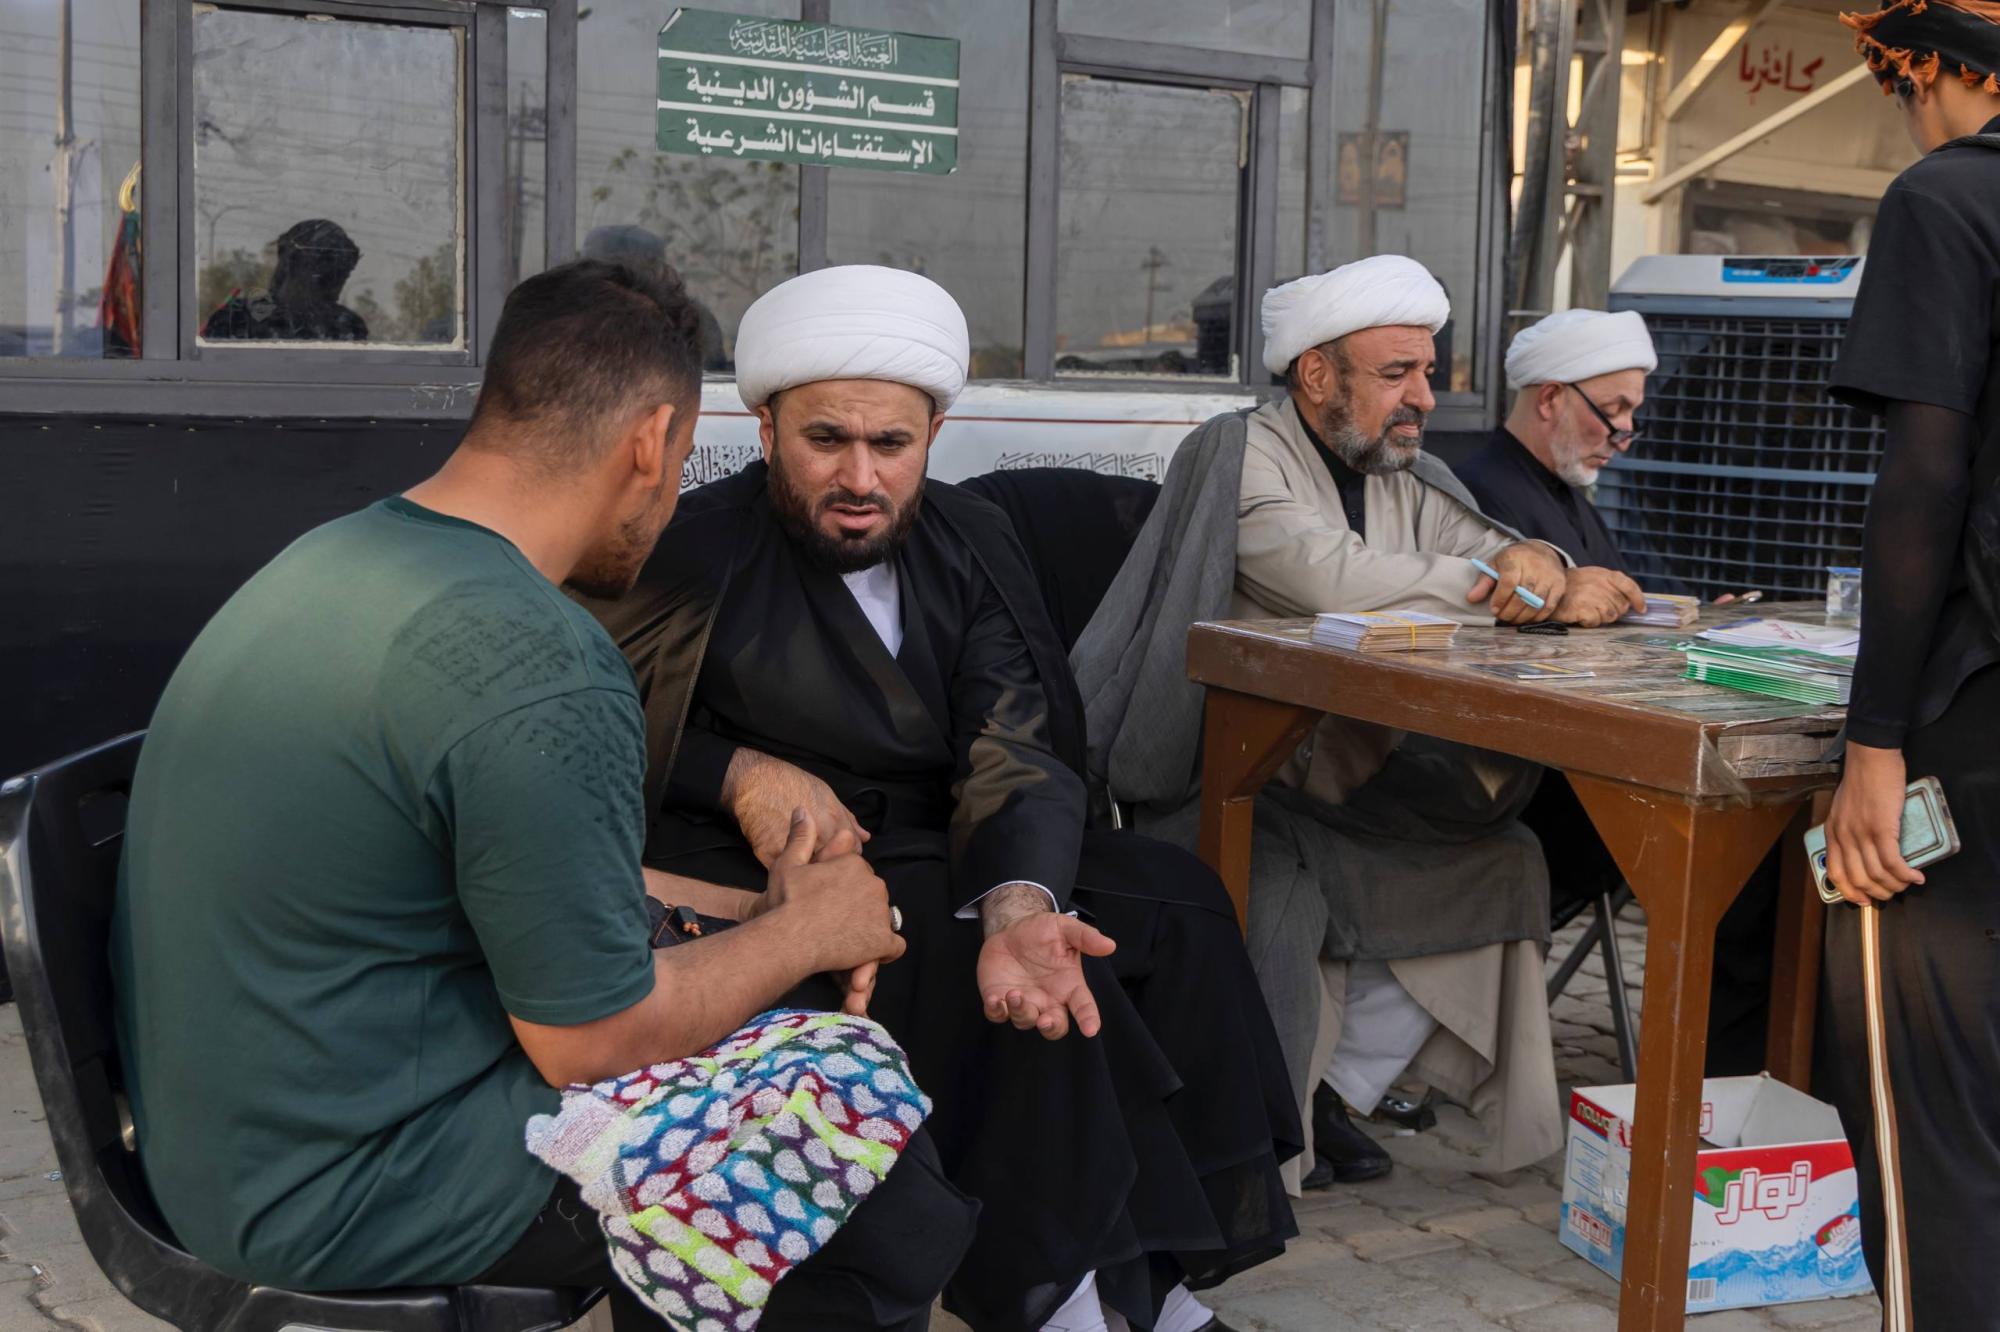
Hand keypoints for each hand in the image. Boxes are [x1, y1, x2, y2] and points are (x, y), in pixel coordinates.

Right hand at [724, 748, 868, 867]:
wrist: (756, 780)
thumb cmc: (792, 783)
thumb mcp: (826, 794)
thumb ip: (847, 818)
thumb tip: (865, 837)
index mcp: (834, 824)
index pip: (853, 854)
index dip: (847, 858)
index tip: (840, 859)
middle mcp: (818, 839)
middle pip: (834, 867)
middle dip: (832, 870)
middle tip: (825, 869)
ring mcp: (795, 850)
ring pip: (811, 876)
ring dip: (812, 877)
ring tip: (808, 873)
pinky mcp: (772, 858)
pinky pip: (787, 877)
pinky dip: (791, 877)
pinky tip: (790, 871)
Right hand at [766, 809, 903, 1008]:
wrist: (788, 938)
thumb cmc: (786, 902)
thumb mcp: (788, 864)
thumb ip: (801, 836)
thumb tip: (803, 810)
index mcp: (854, 864)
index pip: (859, 874)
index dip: (843, 888)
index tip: (827, 901)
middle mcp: (873, 884)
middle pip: (873, 895)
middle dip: (858, 906)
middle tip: (833, 921)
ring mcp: (880, 913)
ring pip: (883, 918)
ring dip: (868, 927)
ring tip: (843, 938)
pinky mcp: (882, 940)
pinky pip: (894, 946)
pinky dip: (883, 951)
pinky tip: (865, 954)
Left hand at [976, 912, 1116, 1039]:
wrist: (1010, 928)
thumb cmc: (1042, 932)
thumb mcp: (1064, 928)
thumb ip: (1085, 937)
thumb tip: (1110, 945)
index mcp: (1069, 986)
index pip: (1084, 1007)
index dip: (1089, 1019)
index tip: (1091, 1029)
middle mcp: (1048, 1000)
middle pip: (1055, 1027)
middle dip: (1051, 1028)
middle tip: (1045, 1020)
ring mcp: (1024, 1003)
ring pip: (1025, 1021)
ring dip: (1021, 1012)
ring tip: (1015, 993)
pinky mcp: (999, 1001)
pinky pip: (997, 1015)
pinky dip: (996, 1011)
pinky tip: (994, 1000)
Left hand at [1468, 542, 1565, 623]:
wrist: (1540, 552)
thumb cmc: (1514, 561)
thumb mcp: (1495, 566)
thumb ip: (1484, 582)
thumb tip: (1471, 599)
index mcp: (1515, 558)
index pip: (1509, 582)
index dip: (1500, 598)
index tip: (1493, 609)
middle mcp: (1535, 566)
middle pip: (1522, 595)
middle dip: (1509, 611)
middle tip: (1501, 616)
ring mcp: (1550, 576)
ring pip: (1536, 603)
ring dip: (1521, 616)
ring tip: (1511, 619)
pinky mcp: (1559, 586)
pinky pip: (1548, 606)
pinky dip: (1536, 617)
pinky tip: (1526, 618)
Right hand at [1552, 566, 1644, 627]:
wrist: (1547, 588)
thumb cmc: (1572, 586)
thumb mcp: (1593, 577)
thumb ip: (1611, 585)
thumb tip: (1631, 603)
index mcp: (1604, 574)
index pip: (1628, 585)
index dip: (1638, 599)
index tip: (1641, 610)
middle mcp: (1599, 583)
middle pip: (1621, 605)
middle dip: (1614, 611)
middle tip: (1600, 609)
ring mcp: (1590, 596)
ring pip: (1610, 615)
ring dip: (1601, 618)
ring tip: (1589, 612)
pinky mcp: (1581, 608)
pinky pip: (1596, 621)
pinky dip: (1589, 622)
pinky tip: (1581, 616)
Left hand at [1824, 743, 1922, 904]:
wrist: (1870, 758)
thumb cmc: (1862, 781)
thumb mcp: (1843, 809)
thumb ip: (1848, 830)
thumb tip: (1862, 851)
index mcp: (1832, 833)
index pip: (1836, 874)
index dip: (1851, 892)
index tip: (1864, 900)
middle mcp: (1843, 836)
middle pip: (1858, 879)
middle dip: (1878, 893)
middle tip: (1892, 892)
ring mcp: (1861, 833)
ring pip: (1877, 874)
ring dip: (1895, 885)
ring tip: (1907, 884)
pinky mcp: (1881, 828)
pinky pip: (1893, 862)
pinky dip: (1905, 874)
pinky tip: (1915, 876)